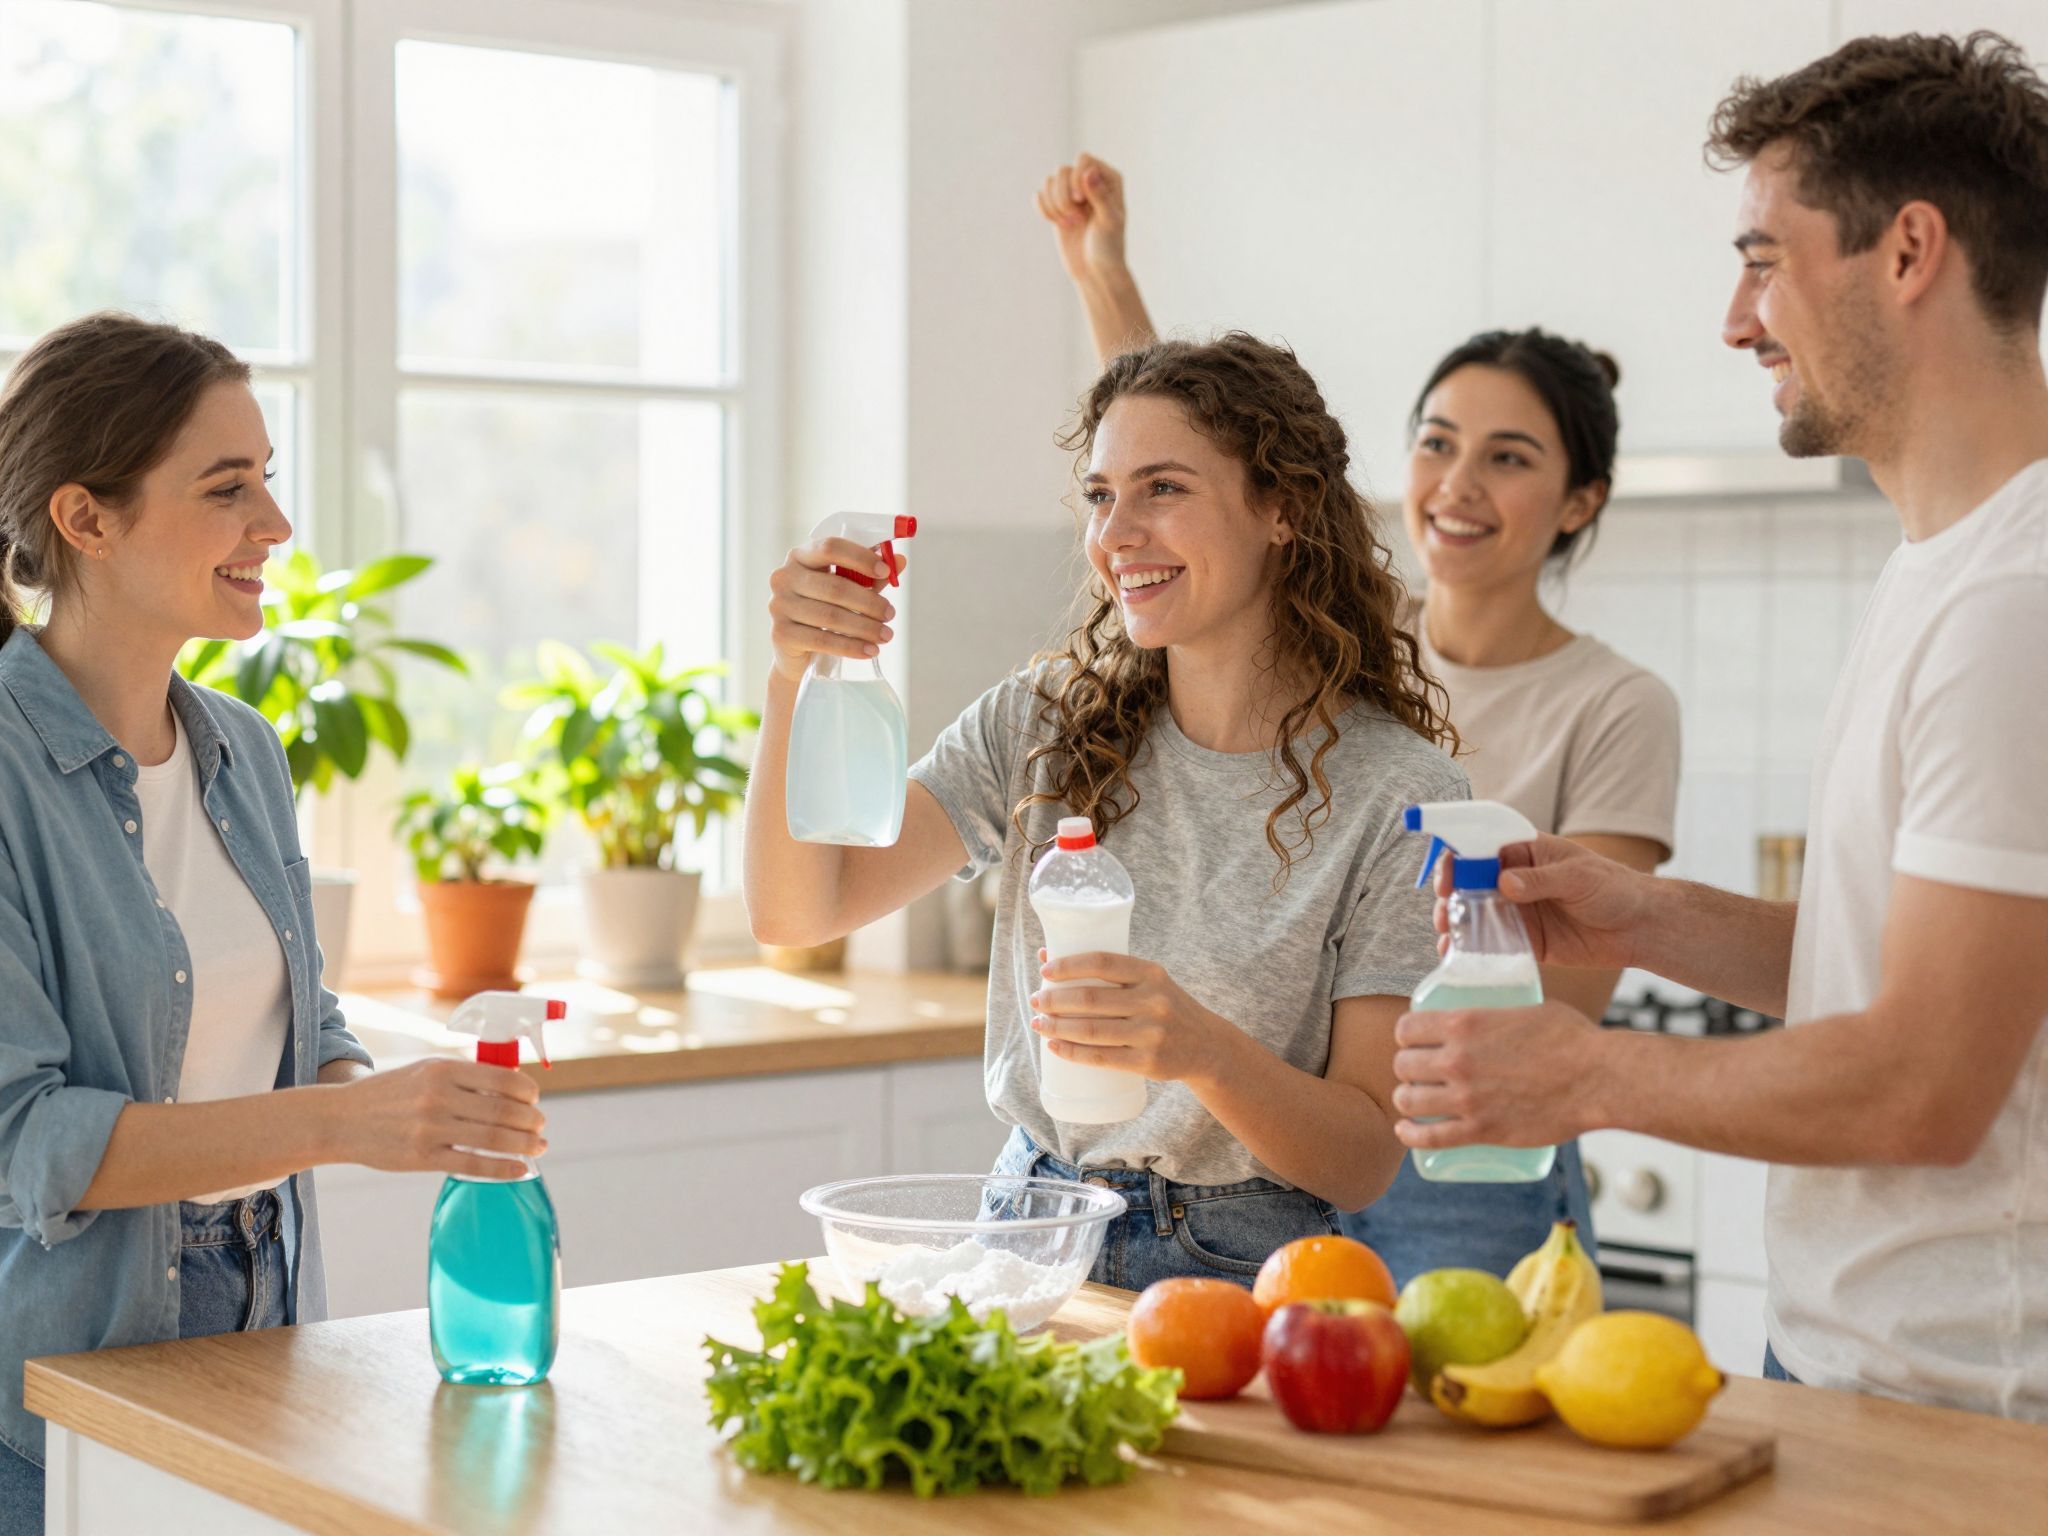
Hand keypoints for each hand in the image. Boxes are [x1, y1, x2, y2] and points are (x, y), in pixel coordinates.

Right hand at [327, 1059, 546, 1180]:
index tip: (535, 1099)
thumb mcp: (425, 1071)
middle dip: (531, 1120)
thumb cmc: (390, 1094)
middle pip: (503, 1110)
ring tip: (538, 1147)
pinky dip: (502, 1168)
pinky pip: (473, 1164)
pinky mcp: (422, 1157)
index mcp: (443, 1069)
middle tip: (541, 1126)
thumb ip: (464, 1077)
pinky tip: (520, 1169)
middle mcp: (439, 1096)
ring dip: (524, 1144)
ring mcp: (430, 1128)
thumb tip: (513, 1089)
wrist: (339, 1119)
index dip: (527, 1091)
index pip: (502, 1078)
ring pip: (493, 1138)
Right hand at [767, 537, 902, 683]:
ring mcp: (779, 605)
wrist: (797, 652)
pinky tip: (870, 650)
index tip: (885, 572)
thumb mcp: (846, 588)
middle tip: (890, 614)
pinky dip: (851, 647)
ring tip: (886, 635)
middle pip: (835, 586)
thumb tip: (900, 561)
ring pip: (831, 615)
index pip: (830, 548)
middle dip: (869, 602)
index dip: (860, 558)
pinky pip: (822, 640)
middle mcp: (784, 577)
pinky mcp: (781, 634)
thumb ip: (869, 575)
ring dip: (865, 627)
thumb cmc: (824, 610)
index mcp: (800, 556)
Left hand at [1028, 948, 1230, 1085]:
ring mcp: (1151, 1033)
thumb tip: (1046, 956)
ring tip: (1038, 1023)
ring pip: (1091, 1031)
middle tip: (1036, 1001)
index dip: (1069, 965)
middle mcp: (1153, 1001)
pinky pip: (1100, 1058)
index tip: (1045, 971)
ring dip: (1057, 1027)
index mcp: (1151, 973)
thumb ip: (1105, 972)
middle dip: (1054, 1000)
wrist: (1207, 1046)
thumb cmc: (1164, 1007)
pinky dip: (1072, 1052)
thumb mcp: (1147, 983)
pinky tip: (1054, 1047)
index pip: (1102, 962)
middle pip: (1090, 999)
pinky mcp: (1147, 1062)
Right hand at [1033, 153, 1127, 286]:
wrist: (1095, 272)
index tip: (1082, 201)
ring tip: (1068, 224)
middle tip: (1076, 218)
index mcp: (1109, 179)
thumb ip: (1100, 195)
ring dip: (1055, 205)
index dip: (1077, 177)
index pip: (1084, 159)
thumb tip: (1089, 171)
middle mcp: (1089, 181)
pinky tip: (1056, 223)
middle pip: (1063, 170)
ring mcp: (1071, 193)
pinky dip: (1043, 209)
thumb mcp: (1109, 221)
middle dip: (1064, 196)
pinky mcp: (1057, 207)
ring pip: (1050, 181)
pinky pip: (1040, 195)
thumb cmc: (1109, 247)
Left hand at [1391, 1000, 1603, 1149]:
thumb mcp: (1525, 1009)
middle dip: (1406, 1068)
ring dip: (1406, 1101)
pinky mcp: (1481, 1130)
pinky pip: (1429, 1138)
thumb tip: (1494, 1019)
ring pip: (1408, 1100)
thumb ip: (1499, 1015)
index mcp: (1465, 1023)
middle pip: (1402, 1065)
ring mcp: (1466, 1097)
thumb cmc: (1572, 1039)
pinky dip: (1410, 1135)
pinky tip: (1406, 1131)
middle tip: (1418, 1073)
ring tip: (1414, 1101)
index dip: (1406, 1035)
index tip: (1413, 1041)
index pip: (1406, 1027)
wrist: (1599, 1078)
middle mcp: (1457, 1059)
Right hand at [1435, 833, 1653, 970]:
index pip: (1480, 847)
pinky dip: (1472, 949)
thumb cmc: (1614, 888)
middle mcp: (1514, 880)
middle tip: (1445, 913)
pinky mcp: (1525, 940)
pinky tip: (1457, 955)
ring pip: (1475, 914)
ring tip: (1447, 935)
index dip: (1457, 858)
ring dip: (1456, 922)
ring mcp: (1517, 911)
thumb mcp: (1578, 876)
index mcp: (1524, 852)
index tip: (1446, 876)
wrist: (1640, 927)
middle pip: (1469, 883)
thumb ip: (1540, 880)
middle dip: (1450, 896)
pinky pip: (1492, 944)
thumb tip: (1504, 883)